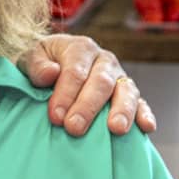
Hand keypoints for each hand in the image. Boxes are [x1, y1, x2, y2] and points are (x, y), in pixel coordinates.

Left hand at [24, 34, 155, 134]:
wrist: (52, 65)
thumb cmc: (41, 64)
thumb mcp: (30, 57)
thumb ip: (36, 65)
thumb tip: (50, 73)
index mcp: (80, 48)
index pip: (75, 71)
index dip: (65, 94)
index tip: (55, 116)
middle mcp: (104, 61)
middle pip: (101, 82)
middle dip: (88, 107)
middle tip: (74, 128)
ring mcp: (119, 77)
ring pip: (126, 91)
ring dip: (122, 111)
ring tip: (115, 129)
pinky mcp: (129, 94)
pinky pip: (141, 103)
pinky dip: (145, 114)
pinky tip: (147, 127)